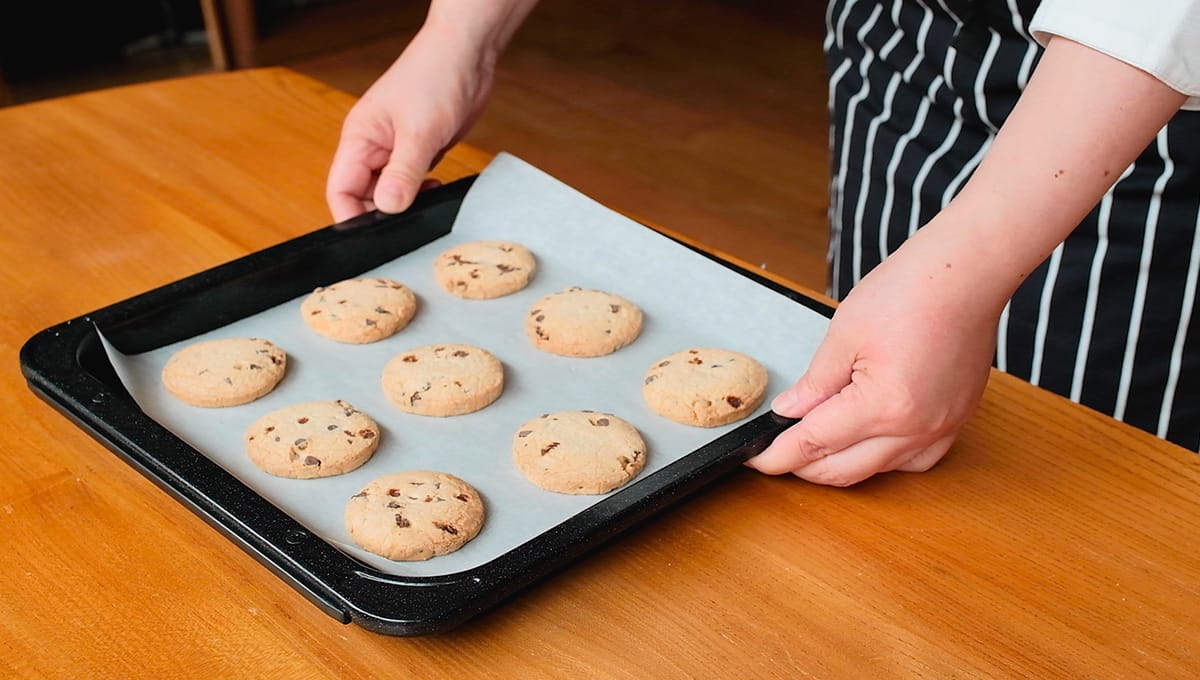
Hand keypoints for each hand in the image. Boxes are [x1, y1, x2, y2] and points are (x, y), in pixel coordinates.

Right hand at [325, 22, 497, 220]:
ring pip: (390, 191)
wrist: (467, 54)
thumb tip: (387, 207)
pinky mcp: (419, 150)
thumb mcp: (419, 131)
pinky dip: (421, 192)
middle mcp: (373, 146)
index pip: (341, 190)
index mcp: (359, 138)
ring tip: (427, 198)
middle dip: (384, 212)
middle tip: (411, 218)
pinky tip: (436, 189)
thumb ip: (402, 172)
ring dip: (406, 202)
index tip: (374, 236)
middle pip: (364, 196)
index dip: (352, 216)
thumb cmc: (435, 77)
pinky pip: (411, 182)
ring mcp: (396, 149)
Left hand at [746, 236, 998, 485]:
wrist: (967, 273)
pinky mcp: (956, 420)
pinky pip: (916, 460)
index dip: (778, 455)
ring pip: (880, 471)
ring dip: (843, 464)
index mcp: (882, 406)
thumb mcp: (844, 335)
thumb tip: (789, 412)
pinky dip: (885, 458)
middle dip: (804, 466)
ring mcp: (941, 428)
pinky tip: (867, 442)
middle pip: (844, 470)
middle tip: (778, 452)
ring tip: (817, 444)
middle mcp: (915, 428)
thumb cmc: (911, 291)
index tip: (757, 458)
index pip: (814, 444)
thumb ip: (814, 383)